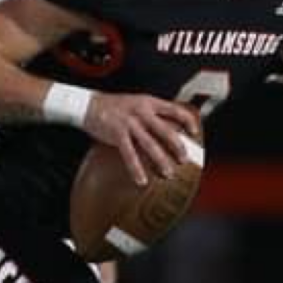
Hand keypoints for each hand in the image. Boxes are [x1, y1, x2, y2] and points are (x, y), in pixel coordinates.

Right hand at [83, 93, 200, 185]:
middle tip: (184, 159)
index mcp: (148, 102)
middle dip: (178, 147)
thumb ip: (150, 113)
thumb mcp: (135, 103)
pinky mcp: (117, 134)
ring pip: (151, 145)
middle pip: (166, 131)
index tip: (194, 132)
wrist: (88, 104)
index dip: (188, 121)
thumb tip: (167, 127)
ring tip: (168, 173)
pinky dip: (137, 169)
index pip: (175, 110)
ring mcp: (130, 123)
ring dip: (161, 161)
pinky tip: (141, 180)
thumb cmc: (112, 106)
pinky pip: (130, 154)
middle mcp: (142, 112)